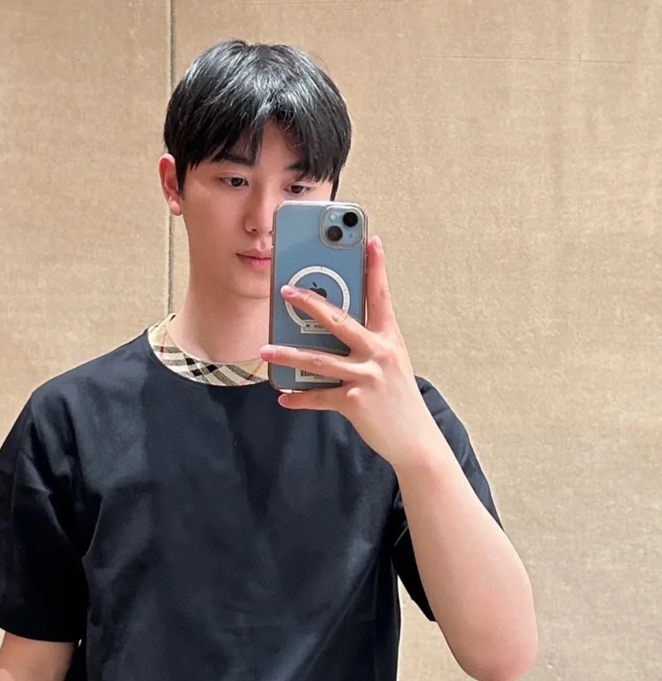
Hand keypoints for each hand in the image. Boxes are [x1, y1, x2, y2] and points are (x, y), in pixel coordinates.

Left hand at [259, 235, 440, 471]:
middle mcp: (380, 353)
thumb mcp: (391, 364)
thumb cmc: (398, 399)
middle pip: (340, 320)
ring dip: (289, 354)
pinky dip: (299, 398)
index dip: (376, 267)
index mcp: (390, 338)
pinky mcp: (355, 401)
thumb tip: (330, 332)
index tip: (371, 241)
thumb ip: (367, 344)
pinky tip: (284, 396)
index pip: (381, 296)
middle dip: (311, 303)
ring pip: (319, 360)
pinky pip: (319, 396)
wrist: (415, 440)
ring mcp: (367, 377)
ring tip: (266, 349)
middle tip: (287, 291)